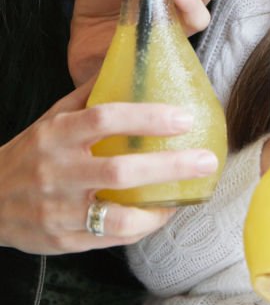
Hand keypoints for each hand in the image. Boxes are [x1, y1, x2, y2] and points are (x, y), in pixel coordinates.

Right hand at [0, 82, 219, 253]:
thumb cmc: (29, 154)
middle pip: (119, 171)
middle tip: (205, 160)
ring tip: (187, 196)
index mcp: (56, 135)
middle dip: (168, 166)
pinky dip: (141, 227)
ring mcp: (60, 210)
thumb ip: (88, 97)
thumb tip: (129, 64)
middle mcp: (58, 172)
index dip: (145, 116)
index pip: (103, 119)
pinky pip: (111, 236)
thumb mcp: (51, 119)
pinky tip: (161, 214)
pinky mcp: (63, 240)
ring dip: (157, 207)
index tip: (183, 116)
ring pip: (116, 213)